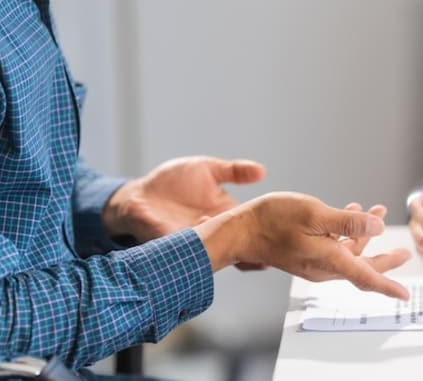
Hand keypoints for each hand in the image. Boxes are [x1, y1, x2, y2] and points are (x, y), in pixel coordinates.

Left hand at [103, 156, 265, 242]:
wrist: (137, 195)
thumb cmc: (170, 182)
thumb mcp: (207, 168)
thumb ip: (234, 171)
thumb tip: (262, 170)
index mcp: (226, 215)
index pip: (251, 228)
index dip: (267, 233)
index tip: (285, 235)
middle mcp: (214, 231)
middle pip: (240, 247)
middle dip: (256, 249)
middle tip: (269, 246)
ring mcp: (195, 241)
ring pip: (219, 252)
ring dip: (229, 249)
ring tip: (243, 245)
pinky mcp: (173, 244)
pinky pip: (189, 251)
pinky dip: (198, 247)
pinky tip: (206, 237)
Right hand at [195, 192, 410, 299]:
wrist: (241, 230)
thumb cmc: (273, 220)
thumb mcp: (315, 214)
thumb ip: (348, 223)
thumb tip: (377, 228)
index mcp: (330, 260)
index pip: (366, 278)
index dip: (389, 286)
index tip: (405, 295)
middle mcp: (324, 267)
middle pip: (363, 267)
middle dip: (385, 259)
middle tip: (403, 253)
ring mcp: (314, 263)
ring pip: (349, 254)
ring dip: (364, 235)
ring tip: (377, 211)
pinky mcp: (306, 255)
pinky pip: (335, 248)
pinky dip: (346, 233)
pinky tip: (350, 211)